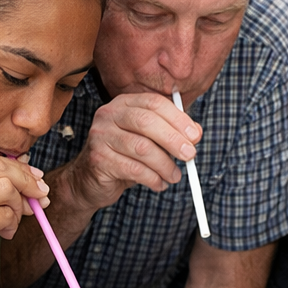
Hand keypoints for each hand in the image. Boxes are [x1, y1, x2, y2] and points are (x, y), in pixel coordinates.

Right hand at [0, 155, 47, 287]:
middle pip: (2, 169)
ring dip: (19, 207)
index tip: (35, 180)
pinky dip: (12, 225)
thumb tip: (27, 175)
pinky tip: (4, 234)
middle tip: (40, 198)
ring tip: (11, 223)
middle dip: (28, 183)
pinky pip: (5, 216)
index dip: (19, 169)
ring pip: (7, 190)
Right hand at [63, 92, 202, 211]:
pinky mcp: (98, 159)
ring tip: (174, 176)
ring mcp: (100, 136)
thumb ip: (172, 132)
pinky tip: (159, 184)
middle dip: (173, 140)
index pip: (154, 103)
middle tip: (190, 156)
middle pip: (147, 122)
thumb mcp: (150, 141)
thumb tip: (196, 133)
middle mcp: (108, 115)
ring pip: (142, 148)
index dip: (178, 119)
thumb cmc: (125, 156)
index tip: (195, 136)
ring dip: (165, 165)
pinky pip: (133, 169)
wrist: (90, 179)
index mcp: (124, 103)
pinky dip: (153, 179)